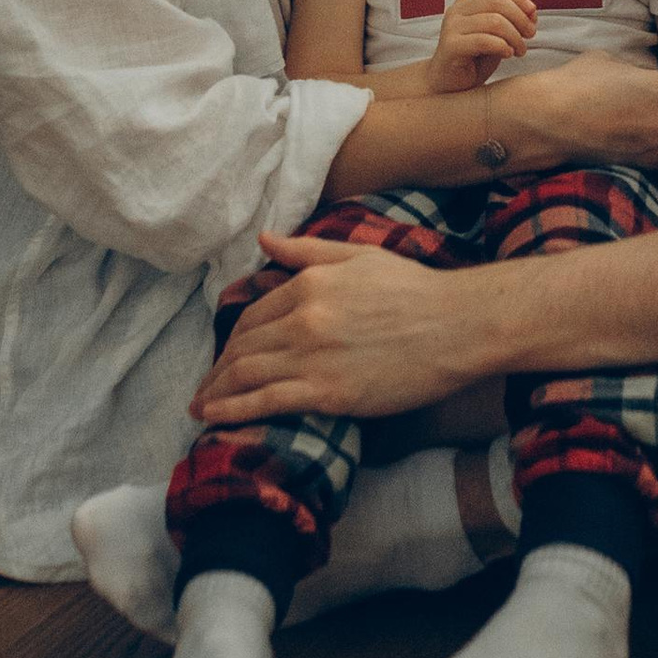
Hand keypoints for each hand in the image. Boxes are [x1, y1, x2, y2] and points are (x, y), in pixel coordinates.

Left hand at [193, 239, 493, 424]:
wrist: (458, 326)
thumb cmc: (415, 290)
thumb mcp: (359, 256)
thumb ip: (306, 250)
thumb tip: (264, 239)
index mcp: (309, 284)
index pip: (253, 315)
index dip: (232, 339)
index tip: (224, 356)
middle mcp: (303, 319)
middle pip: (243, 346)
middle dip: (217, 370)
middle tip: (205, 387)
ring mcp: (313, 357)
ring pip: (246, 374)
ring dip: (216, 393)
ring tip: (200, 408)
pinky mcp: (328, 393)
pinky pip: (266, 402)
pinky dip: (233, 411)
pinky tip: (215, 418)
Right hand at [429, 0, 537, 92]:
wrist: (448, 87)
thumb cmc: (474, 61)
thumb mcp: (497, 38)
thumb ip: (512, 23)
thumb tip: (532, 12)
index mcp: (467, 3)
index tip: (533, 15)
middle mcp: (457, 11)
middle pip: (496, 1)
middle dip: (520, 17)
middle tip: (530, 35)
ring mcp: (452, 27)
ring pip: (493, 20)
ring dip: (514, 36)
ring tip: (520, 50)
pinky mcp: (451, 46)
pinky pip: (483, 40)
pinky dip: (502, 46)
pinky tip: (508, 54)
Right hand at [499, 52, 657, 172]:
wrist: (552, 117)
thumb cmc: (577, 83)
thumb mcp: (611, 61)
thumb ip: (636, 73)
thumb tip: (638, 81)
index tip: (638, 105)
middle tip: (631, 124)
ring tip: (629, 141)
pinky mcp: (650, 166)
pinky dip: (654, 166)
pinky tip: (633, 157)